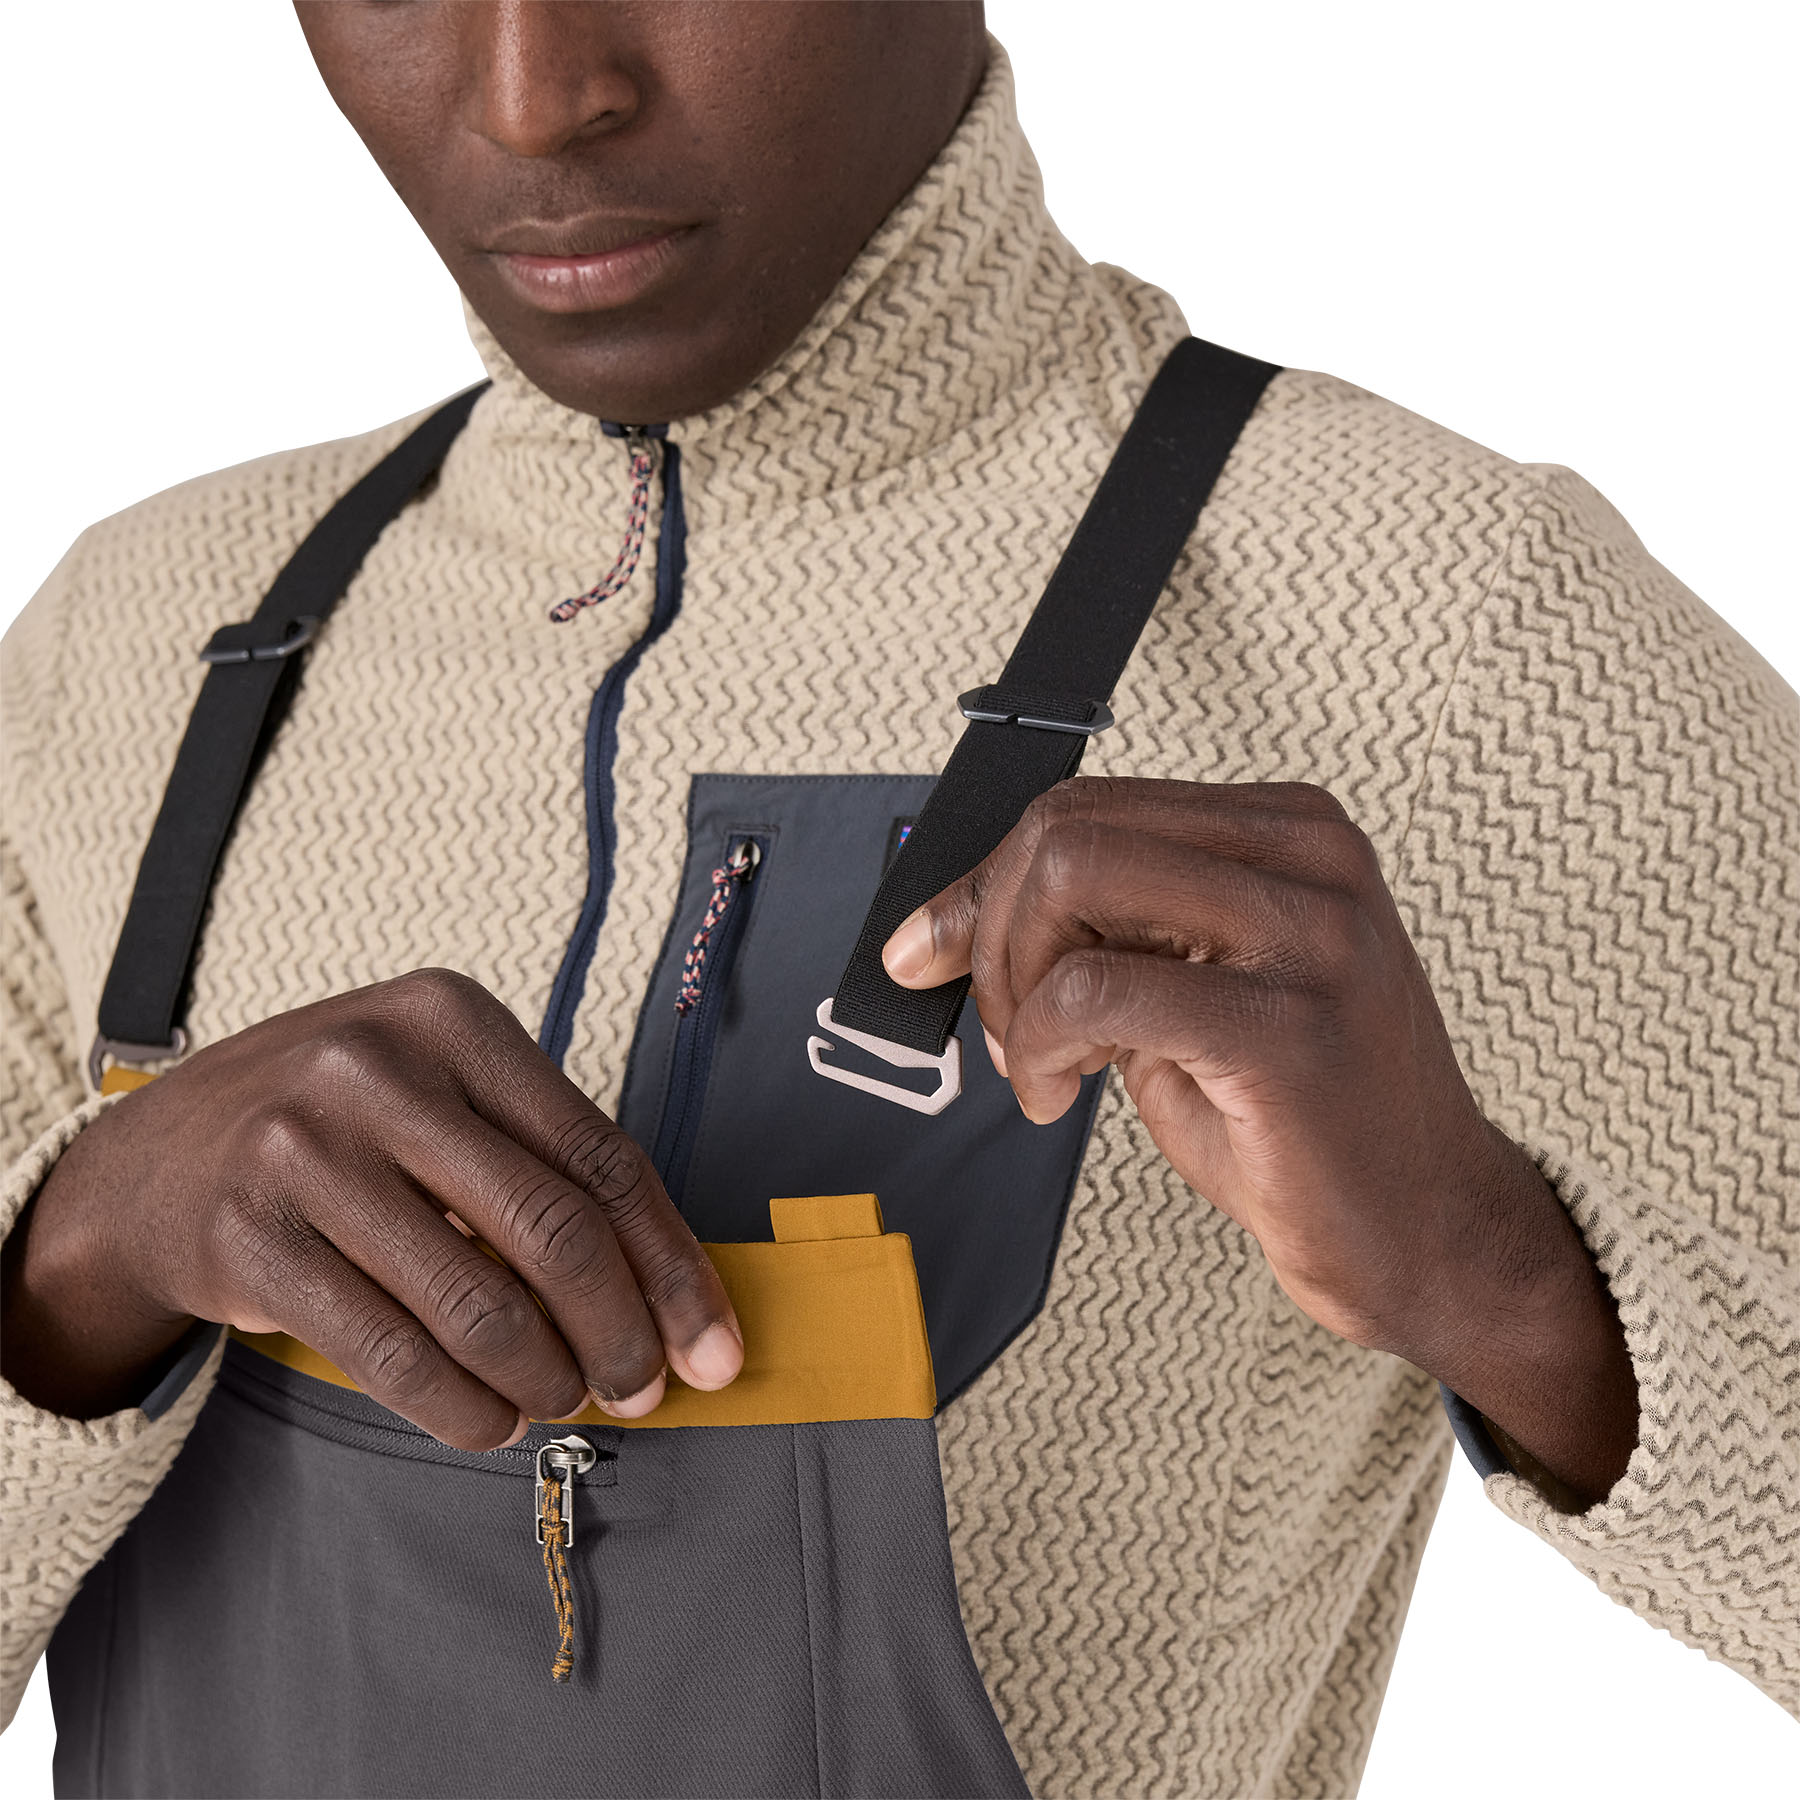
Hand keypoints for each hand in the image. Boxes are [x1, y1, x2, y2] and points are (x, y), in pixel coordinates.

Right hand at [0, 969, 741, 1446]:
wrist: (154, 1159)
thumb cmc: (340, 1127)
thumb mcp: (437, 1094)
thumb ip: (540, 1165)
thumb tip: (669, 1296)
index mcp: (453, 1019)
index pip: (602, 1156)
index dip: (671, 1265)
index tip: (712, 1346)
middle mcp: (379, 1068)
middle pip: (553, 1230)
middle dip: (618, 1333)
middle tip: (639, 1391)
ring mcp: (305, 1150)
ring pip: (478, 1303)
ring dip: (544, 1379)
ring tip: (562, 1402)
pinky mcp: (250, 1239)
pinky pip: (391, 1352)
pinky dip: (460, 1406)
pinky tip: (490, 1422)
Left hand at [883, 777, 1636, 1503]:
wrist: (1428, 1232)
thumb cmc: (1307, 1118)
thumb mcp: (1193, 989)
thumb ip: (1107, 932)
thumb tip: (963, 911)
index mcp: (1289, 832)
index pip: (1088, 807)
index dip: (982, 880)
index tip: (931, 946)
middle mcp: (1309, 860)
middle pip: (1067, 831)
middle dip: (989, 930)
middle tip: (1006, 1026)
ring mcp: (1309, 935)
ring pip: (1071, 884)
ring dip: (1015, 988)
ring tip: (1040, 1064)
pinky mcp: (1286, 1025)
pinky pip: (1095, 990)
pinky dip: (1043, 1044)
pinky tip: (1060, 1094)